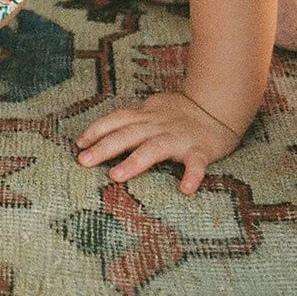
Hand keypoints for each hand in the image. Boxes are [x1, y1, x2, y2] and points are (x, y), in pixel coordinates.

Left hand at [75, 91, 245, 193]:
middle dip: (104, 147)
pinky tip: (186, 189)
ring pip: (155, 148)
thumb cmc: (179, 112)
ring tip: (116, 176)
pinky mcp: (200, 149)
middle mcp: (159, 125)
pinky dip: (192, 175)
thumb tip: (100, 133)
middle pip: (128, 134)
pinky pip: (196, 163)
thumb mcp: (152, 109)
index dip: (97, 130)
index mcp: (146, 115)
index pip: (117, 119)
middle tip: (83, 161)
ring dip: (135, 162)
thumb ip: (131, 120)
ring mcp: (179, 137)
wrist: (217, 106)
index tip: (79, 143)